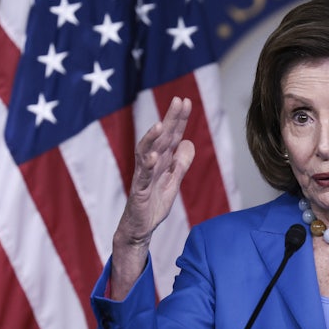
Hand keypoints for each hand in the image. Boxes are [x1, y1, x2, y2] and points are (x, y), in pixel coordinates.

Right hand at [110, 97, 194, 298]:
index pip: (172, 136)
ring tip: (160, 124)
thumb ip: (181, 163)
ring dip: (152, 138)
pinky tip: (152, 156)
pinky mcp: (139, 191)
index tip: (186, 101)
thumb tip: (189, 142)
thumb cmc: (153, 204)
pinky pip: (142, 176)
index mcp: (161, 161)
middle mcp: (151, 164)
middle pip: (161, 138)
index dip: (179, 119)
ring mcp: (143, 176)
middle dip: (170, 119)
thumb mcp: (173, 181)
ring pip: (146, 152)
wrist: (140, 228)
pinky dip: (146, 165)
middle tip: (179, 100)